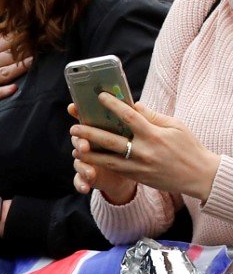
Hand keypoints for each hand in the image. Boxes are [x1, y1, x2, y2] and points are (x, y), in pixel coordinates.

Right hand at [0, 35, 31, 110]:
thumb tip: (7, 32)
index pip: (5, 42)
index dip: (22, 37)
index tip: (37, 31)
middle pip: (8, 56)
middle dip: (25, 50)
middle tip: (42, 43)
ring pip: (3, 73)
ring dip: (19, 67)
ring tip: (33, 62)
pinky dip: (2, 92)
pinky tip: (13, 89)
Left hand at [70, 96, 220, 205]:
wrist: (198, 176)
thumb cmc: (188, 146)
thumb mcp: (175, 126)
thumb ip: (152, 116)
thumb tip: (134, 104)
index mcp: (154, 135)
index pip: (130, 117)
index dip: (114, 106)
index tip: (100, 97)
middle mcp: (144, 151)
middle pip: (111, 141)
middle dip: (90, 133)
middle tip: (74, 127)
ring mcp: (139, 167)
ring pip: (108, 160)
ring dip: (90, 153)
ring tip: (75, 147)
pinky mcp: (137, 177)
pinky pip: (115, 169)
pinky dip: (100, 163)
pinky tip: (89, 158)